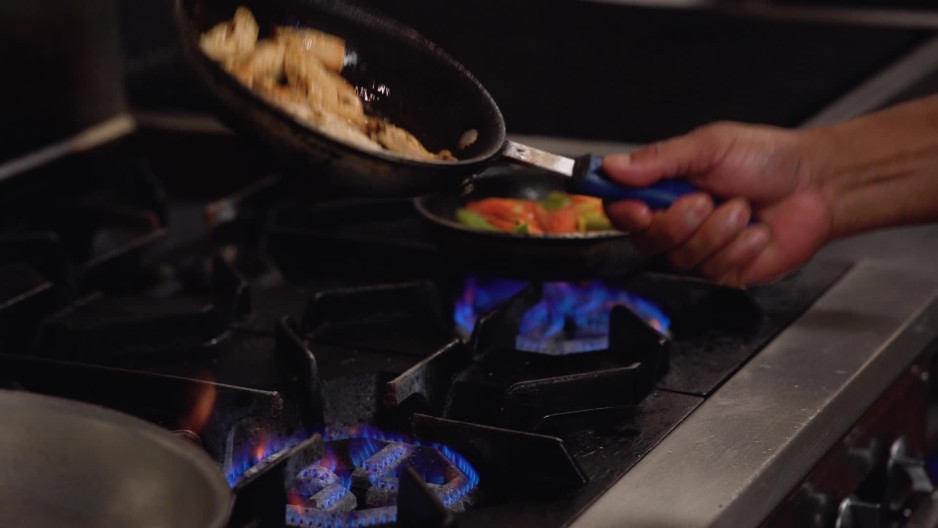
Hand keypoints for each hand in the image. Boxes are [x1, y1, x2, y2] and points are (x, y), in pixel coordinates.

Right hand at [602, 122, 833, 285]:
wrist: (817, 186)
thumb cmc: (767, 159)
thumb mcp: (709, 146)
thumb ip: (659, 159)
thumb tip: (613, 167)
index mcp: (665, 188)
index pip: (622, 208)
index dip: (624, 213)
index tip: (638, 208)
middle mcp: (677, 221)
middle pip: (647, 240)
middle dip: (679, 222)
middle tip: (705, 200)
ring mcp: (699, 249)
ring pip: (681, 258)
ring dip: (716, 232)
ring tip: (742, 209)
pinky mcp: (722, 272)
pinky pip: (713, 271)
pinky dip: (738, 248)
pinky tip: (755, 232)